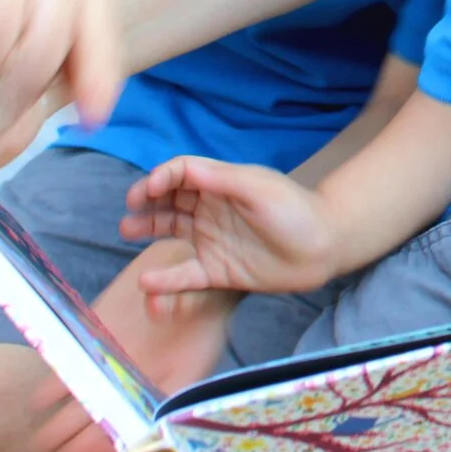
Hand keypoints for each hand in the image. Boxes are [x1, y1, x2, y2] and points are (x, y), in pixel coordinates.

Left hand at [32, 240, 242, 451]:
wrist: (180, 271)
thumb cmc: (199, 292)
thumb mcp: (199, 298)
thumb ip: (179, 303)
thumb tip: (156, 305)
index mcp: (176, 378)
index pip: (147, 421)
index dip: (124, 441)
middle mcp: (141, 380)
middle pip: (110, 420)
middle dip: (84, 446)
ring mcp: (114, 366)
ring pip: (86, 404)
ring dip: (63, 426)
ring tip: (42, 445)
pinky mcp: (92, 346)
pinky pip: (71, 372)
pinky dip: (53, 387)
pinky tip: (39, 401)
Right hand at [123, 157, 340, 295]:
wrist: (324, 247)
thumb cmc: (295, 210)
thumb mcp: (259, 188)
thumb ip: (221, 180)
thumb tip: (183, 169)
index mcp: (222, 184)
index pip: (181, 173)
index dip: (161, 178)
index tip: (148, 190)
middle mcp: (212, 209)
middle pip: (169, 200)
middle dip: (147, 201)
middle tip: (130, 209)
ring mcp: (212, 239)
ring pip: (170, 231)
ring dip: (148, 229)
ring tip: (127, 230)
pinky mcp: (218, 270)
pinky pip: (184, 275)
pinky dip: (165, 279)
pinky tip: (148, 282)